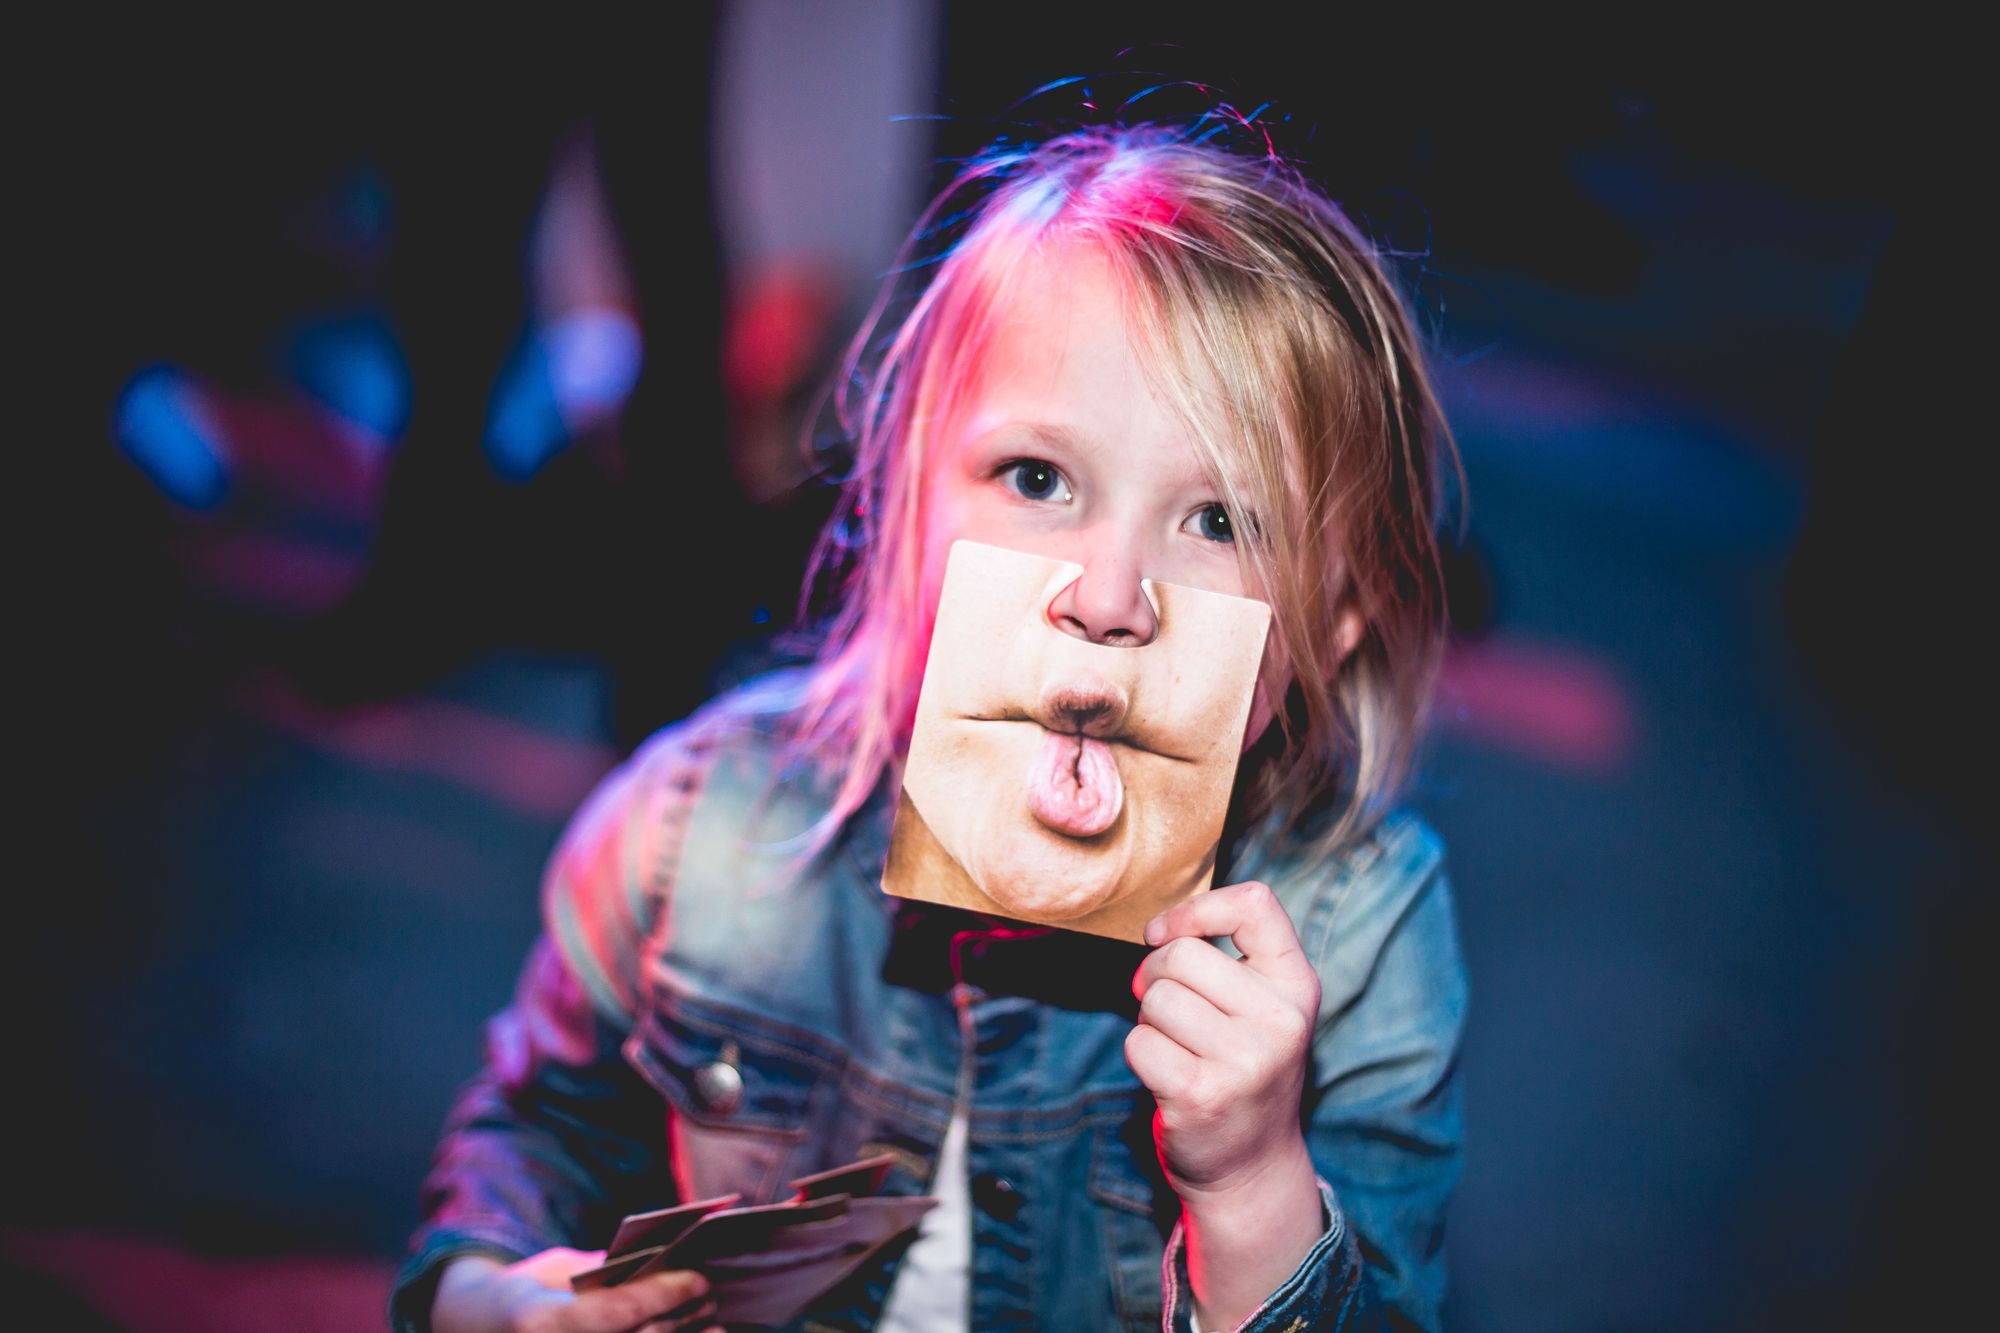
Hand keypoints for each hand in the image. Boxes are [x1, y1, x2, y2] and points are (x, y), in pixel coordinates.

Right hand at [432, 1248, 717, 1332]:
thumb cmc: (528, 1293)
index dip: (661, 1293)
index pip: (614, 1311)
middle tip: (709, 1293)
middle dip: (681, 1318)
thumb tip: (665, 1265)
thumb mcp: (557, 1271)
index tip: (696, 1276)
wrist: (481, 1328)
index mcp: (540, 1322)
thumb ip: (605, 1272)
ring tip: (713, 1323)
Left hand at [1127, 880, 1326, 1328]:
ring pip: (1156, 999)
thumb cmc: (1242, 1068)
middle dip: (1156, 975)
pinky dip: (1141, 1054)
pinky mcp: (1202, 1095)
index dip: (1197, 910)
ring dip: (1150, 1020)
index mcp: (1297, 986)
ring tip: (1179, 1048)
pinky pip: (1139, 1043)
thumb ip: (1227, 957)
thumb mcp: (1261, 1007)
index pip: (1255, 904)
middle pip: (1181, 954)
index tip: (1168, 935)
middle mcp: (1281, 1021)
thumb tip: (1158, 931)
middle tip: (1170, 1011)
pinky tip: (1170, 1076)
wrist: (1252, 1167)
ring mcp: (1245, 1061)